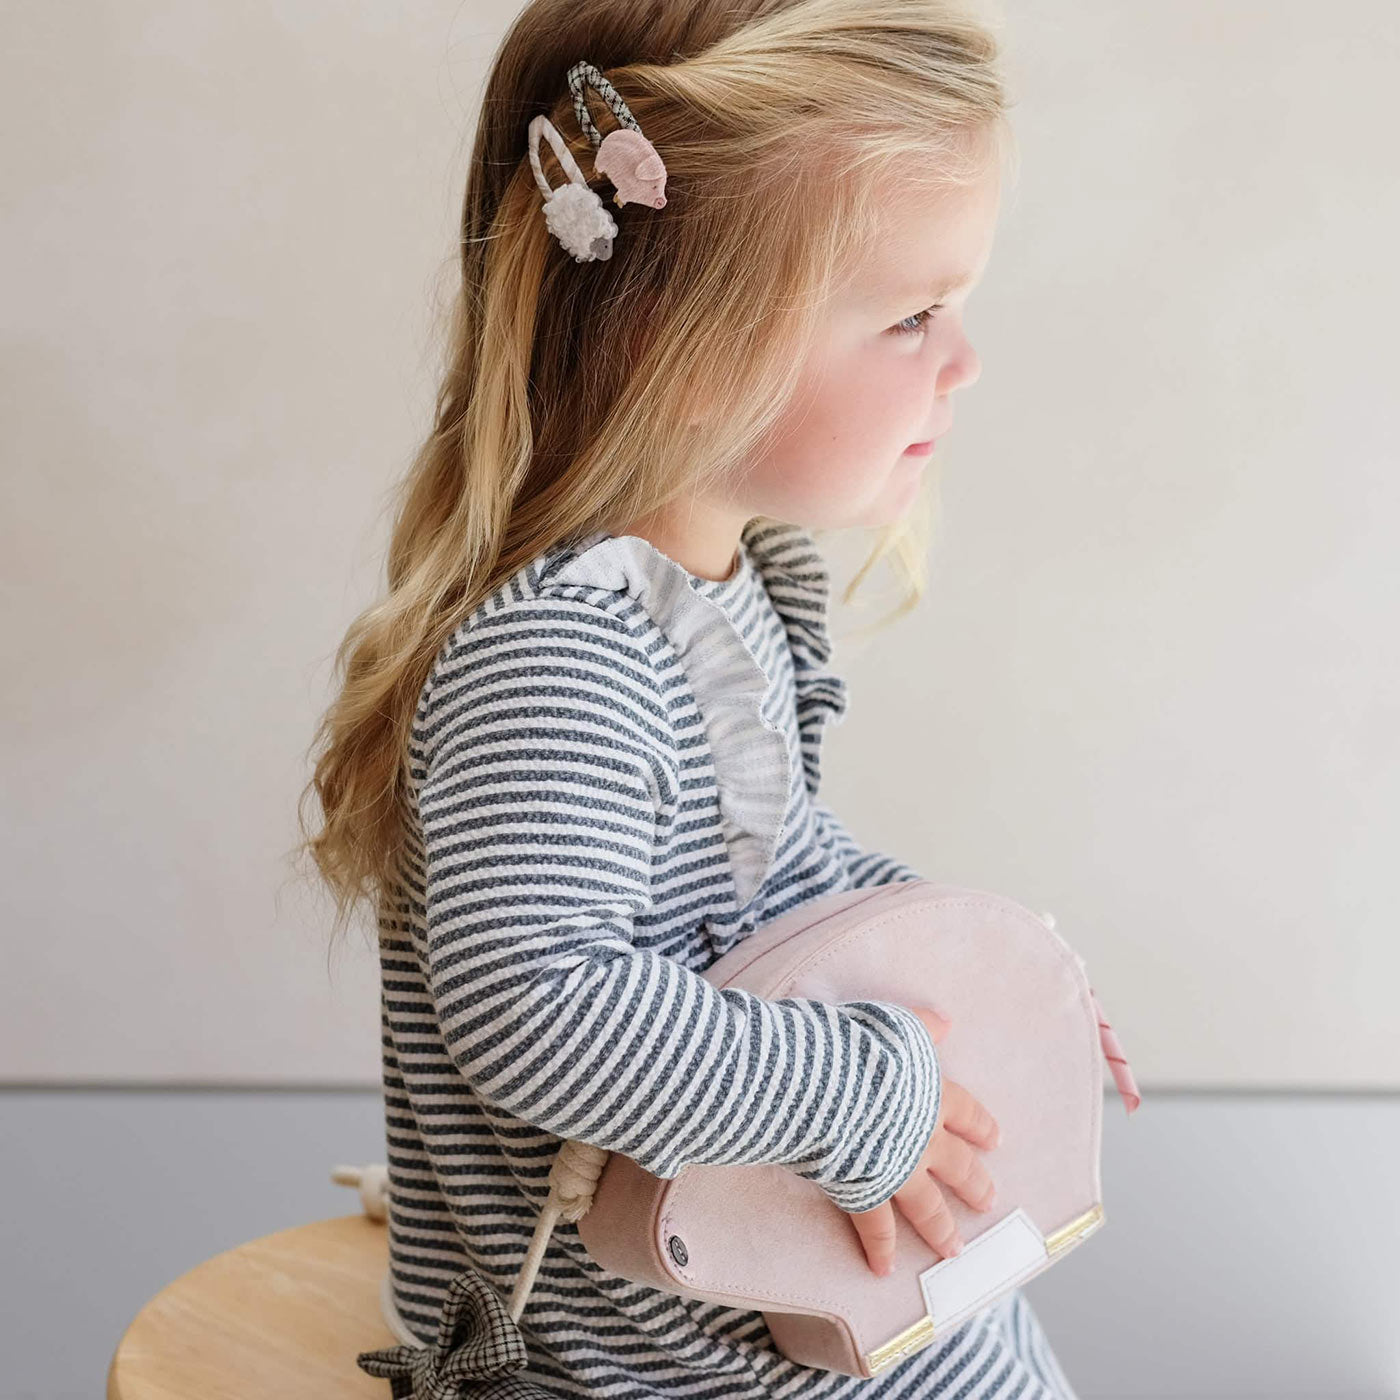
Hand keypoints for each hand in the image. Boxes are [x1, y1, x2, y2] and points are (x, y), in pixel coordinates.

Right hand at [844, 1006, 1000, 1277]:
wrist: (825, 1083)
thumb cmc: (856, 1046)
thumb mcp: (895, 1025)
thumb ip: (921, 1026)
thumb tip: (945, 1022)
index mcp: (932, 1094)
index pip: (966, 1112)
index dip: (980, 1127)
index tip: (994, 1141)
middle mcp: (924, 1137)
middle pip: (957, 1165)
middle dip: (973, 1183)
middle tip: (987, 1201)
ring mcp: (897, 1168)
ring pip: (927, 1206)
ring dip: (940, 1228)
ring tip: (953, 1251)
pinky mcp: (866, 1190)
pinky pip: (875, 1227)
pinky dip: (880, 1249)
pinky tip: (884, 1268)